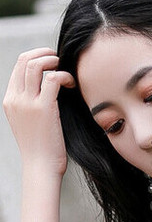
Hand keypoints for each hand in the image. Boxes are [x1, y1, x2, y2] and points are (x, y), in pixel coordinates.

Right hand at [3, 48, 75, 175]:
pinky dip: (64, 75)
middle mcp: (15, 98)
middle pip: (25, 59)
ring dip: (53, 61)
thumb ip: (31, 104)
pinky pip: (53, 79)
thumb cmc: (41, 148)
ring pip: (36, 64)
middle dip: (44, 53)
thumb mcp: (29, 122)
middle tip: (59, 60)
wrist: (40, 167)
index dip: (35, 57)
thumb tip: (48, 88)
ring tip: (64, 70)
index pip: (18, 66)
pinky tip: (71, 84)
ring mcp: (27, 103)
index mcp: (10, 100)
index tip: (51, 62)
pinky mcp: (44, 108)